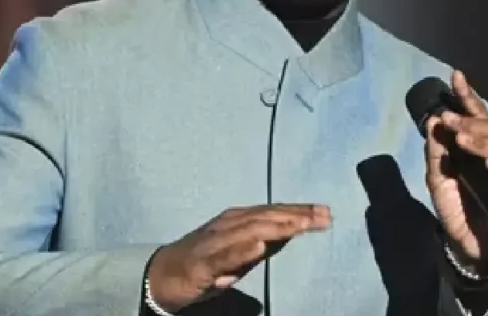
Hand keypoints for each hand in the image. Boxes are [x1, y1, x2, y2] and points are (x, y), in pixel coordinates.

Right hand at [146, 204, 330, 310]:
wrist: (161, 276)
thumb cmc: (204, 263)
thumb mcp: (240, 252)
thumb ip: (263, 243)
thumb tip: (293, 233)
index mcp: (237, 220)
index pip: (273, 212)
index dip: (299, 210)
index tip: (326, 211)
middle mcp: (227, 225)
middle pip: (267, 217)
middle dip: (297, 215)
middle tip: (325, 215)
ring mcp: (214, 242)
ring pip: (250, 230)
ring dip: (278, 226)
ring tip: (302, 224)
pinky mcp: (202, 262)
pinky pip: (224, 254)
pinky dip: (243, 248)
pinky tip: (260, 245)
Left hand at [424, 71, 487, 270]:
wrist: (467, 246)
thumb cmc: (456, 208)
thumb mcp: (438, 178)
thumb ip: (436, 152)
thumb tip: (433, 121)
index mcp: (479, 147)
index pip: (476, 116)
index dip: (467, 97)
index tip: (455, 77)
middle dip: (469, 121)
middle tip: (448, 119)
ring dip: (482, 141)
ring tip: (462, 138)